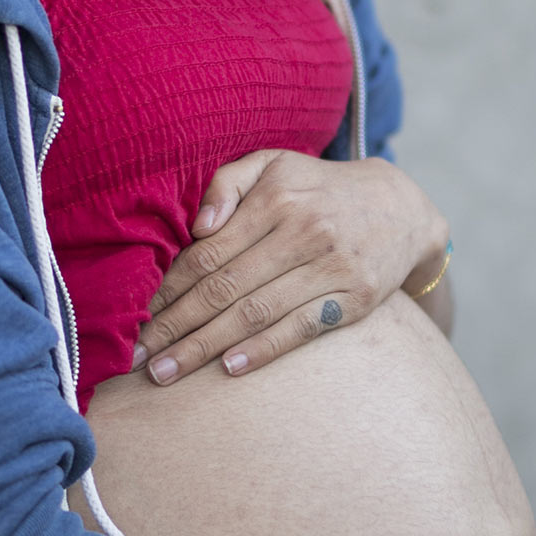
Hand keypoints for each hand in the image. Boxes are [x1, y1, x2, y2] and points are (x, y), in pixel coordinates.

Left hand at [133, 149, 450, 384]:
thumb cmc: (318, 188)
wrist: (402, 207)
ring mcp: (332, 268)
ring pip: (256, 313)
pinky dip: (264, 349)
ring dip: (205, 346)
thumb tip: (197, 226)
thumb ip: (227, 183)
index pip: (208, 252)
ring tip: (166, 371)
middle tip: (136, 357)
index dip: (168, 288)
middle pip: (224, 288)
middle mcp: (304, 232)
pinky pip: (301, 329)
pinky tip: (229, 368)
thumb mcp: (274, 163)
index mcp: (277, 197)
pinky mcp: (356, 299)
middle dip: (174, 326)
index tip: (133, 316)